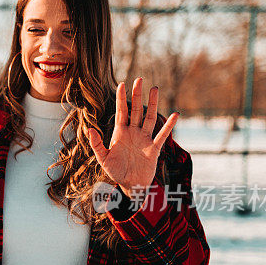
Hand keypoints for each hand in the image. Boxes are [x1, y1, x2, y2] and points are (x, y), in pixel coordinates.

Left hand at [85, 78, 177, 197]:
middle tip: (139, 79)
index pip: (121, 112)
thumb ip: (97, 144)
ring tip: (155, 89)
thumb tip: (90, 129)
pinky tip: (175, 115)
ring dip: (152, 104)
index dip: (121, 98)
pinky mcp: (154, 148)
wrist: (130, 185)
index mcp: (120, 133)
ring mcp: (144, 139)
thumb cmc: (115, 172)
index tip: (122, 84)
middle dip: (137, 95)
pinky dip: (168, 126)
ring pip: (149, 118)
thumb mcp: (103, 159)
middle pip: (136, 110)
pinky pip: (162, 135)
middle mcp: (133, 132)